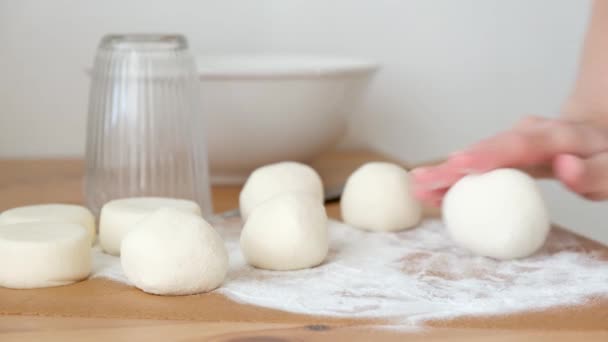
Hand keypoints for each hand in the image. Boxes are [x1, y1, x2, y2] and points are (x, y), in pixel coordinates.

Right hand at [411, 116, 607, 206]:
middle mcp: (527, 133)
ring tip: (416, 185)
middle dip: (452, 166)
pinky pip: (475, 164)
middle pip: (485, 148)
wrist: (593, 134)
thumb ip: (593, 172)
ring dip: (445, 171)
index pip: (518, 143)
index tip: (460, 163)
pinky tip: (430, 189)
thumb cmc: (604, 155)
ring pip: (475, 155)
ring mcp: (511, 141)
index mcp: (555, 136)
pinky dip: (453, 177)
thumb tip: (563, 167)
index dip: (487, 154)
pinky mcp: (501, 153)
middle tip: (423, 180)